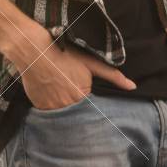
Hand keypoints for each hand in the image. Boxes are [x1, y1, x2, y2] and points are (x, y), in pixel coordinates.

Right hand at [19, 43, 135, 109]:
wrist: (34, 50)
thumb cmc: (64, 54)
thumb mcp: (91, 62)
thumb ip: (113, 76)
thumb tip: (132, 86)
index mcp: (82, 97)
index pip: (92, 111)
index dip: (93, 107)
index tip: (91, 102)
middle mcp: (67, 106)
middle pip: (77, 115)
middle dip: (79, 110)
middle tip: (76, 98)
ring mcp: (51, 108)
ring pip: (62, 116)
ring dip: (65, 110)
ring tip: (64, 98)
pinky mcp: (38, 106)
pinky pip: (48, 113)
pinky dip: (52, 108)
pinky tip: (52, 96)